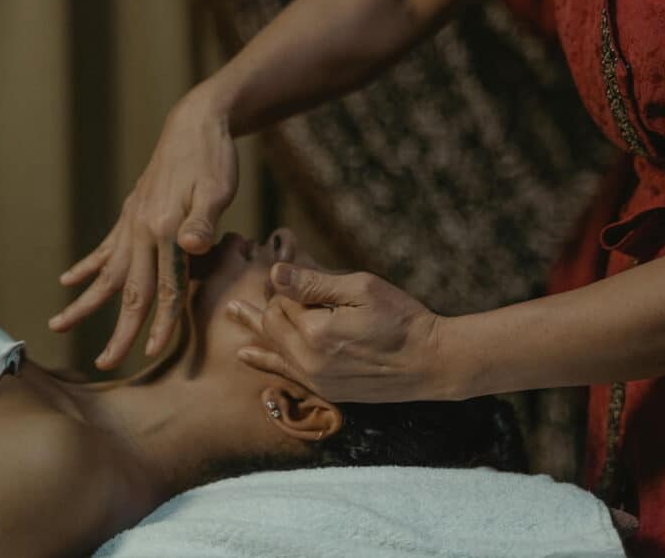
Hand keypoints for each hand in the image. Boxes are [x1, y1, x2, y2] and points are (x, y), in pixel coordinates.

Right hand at [49, 90, 238, 368]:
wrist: (195, 123)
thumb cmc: (214, 158)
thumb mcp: (218, 188)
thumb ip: (203, 220)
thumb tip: (192, 248)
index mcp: (165, 230)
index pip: (165, 288)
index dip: (161, 322)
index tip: (150, 353)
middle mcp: (142, 230)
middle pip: (129, 290)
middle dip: (119, 329)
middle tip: (105, 363)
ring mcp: (133, 222)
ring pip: (107, 272)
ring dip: (86, 302)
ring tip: (59, 325)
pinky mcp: (132, 213)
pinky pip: (106, 248)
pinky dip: (87, 267)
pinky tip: (68, 282)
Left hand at [229, 264, 445, 402]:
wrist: (431, 362)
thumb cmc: (402, 318)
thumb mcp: (362, 289)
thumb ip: (315, 282)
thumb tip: (275, 273)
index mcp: (315, 332)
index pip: (281, 303)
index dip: (286, 286)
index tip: (295, 271)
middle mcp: (309, 361)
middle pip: (272, 326)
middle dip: (265, 305)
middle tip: (251, 282)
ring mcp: (317, 381)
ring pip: (274, 349)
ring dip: (255, 329)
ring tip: (233, 312)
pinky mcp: (327, 391)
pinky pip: (286, 373)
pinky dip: (265, 361)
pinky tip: (247, 355)